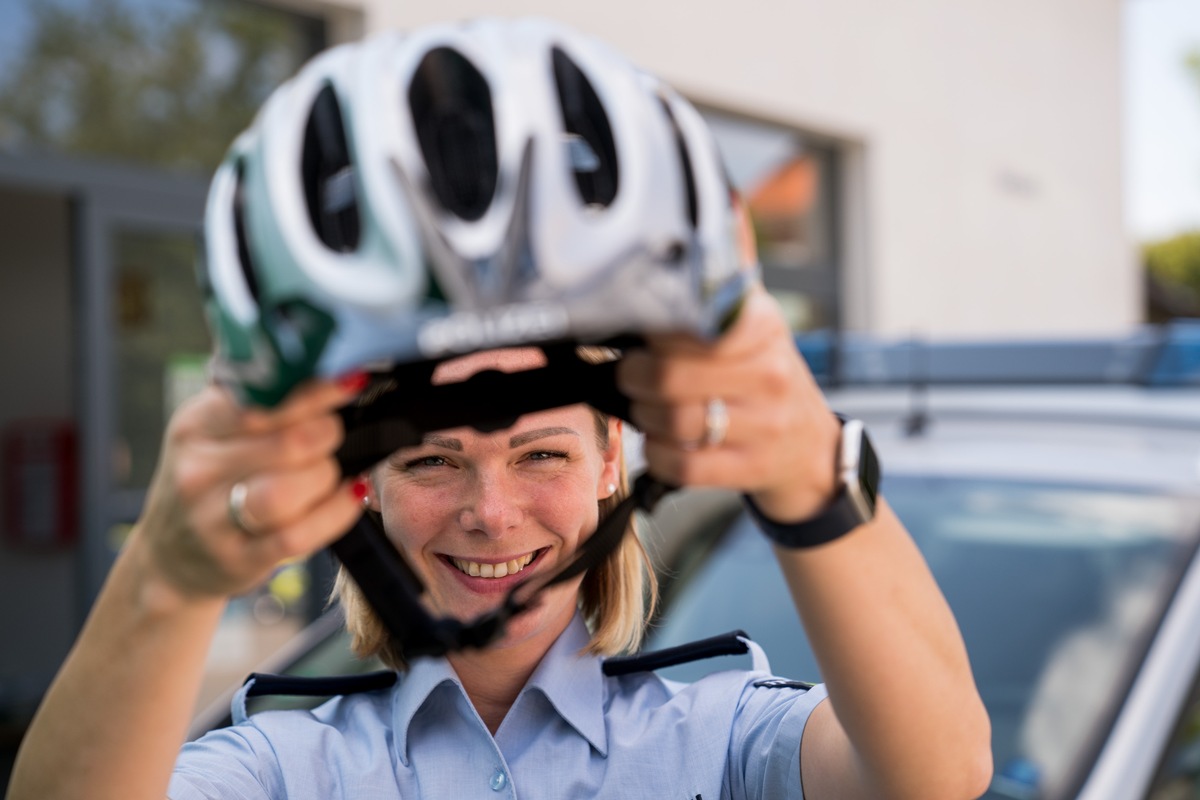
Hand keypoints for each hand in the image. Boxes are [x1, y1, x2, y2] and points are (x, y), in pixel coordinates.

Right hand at [132, 377, 368, 598]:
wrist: (168, 557)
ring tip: (330, 472)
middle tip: (333, 435)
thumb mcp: (212, 432)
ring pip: (289, 490)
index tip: (347, 384)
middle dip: (327, 434)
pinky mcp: (237, 559)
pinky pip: (298, 535)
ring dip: (326, 476)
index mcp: (196, 426)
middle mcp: (198, 471)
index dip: (315, 391)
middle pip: (288, 442)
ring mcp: (214, 519)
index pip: (261, 397)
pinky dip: (336, 513)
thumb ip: (254, 398)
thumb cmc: (208, 483)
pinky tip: (348, 496)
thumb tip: (315, 365)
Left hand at [617, 284, 841, 521]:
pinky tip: (659, 442)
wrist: (810, 445)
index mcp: (762, 326)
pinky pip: (685, 465)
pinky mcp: (752, 467)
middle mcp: (769, 373)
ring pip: (675, 420)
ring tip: (646, 407)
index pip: (695, 320)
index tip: (642, 334)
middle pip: (670, 375)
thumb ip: (723, 281)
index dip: (653, 329)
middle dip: (634, 376)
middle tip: (631, 374)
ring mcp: (764, 424)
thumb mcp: (754, 324)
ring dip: (644, 416)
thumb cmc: (765, 378)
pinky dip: (657, 454)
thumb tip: (717, 215)